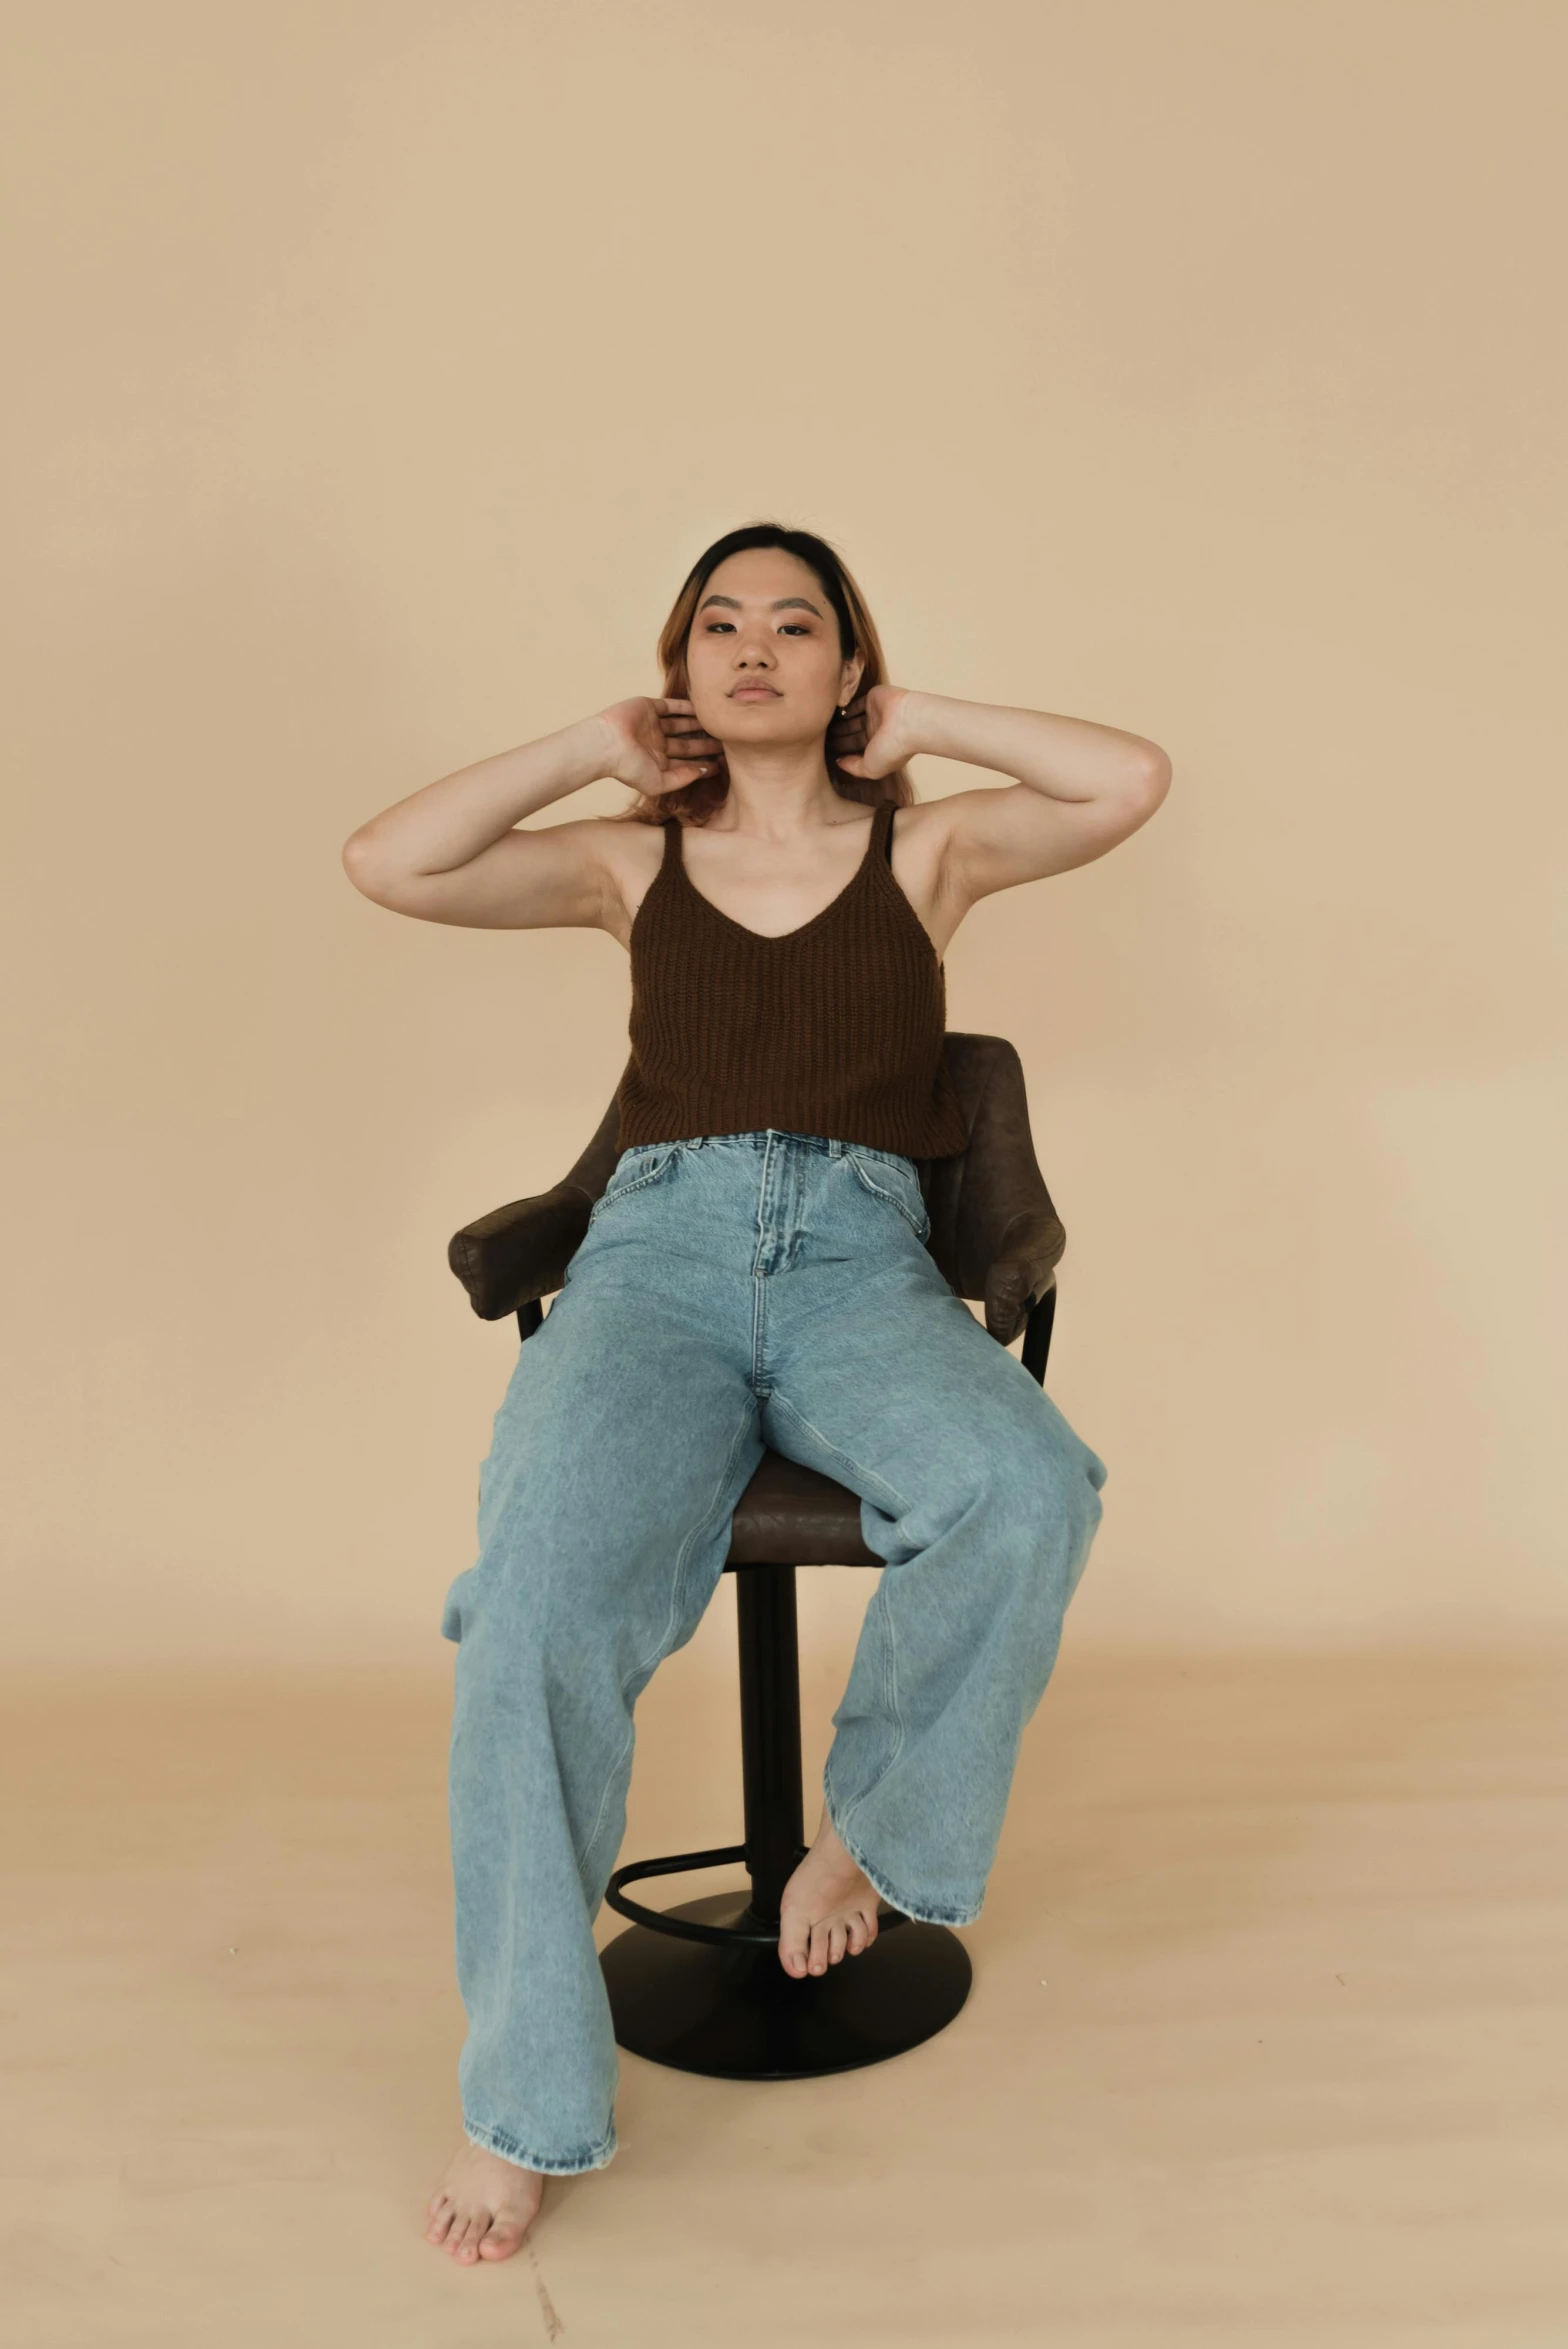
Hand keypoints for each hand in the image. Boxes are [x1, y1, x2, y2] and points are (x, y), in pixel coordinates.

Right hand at [595, 696, 722, 795]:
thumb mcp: (658, 782)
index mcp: (657, 762)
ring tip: (718, 724)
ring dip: (698, 724)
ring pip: (682, 724)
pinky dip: (686, 706)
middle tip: (726, 742)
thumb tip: (703, 772)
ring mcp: (652, 725)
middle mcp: (656, 744)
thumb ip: (681, 779)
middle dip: (705, 744)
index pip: (685, 763)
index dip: (703, 764)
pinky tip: (703, 708)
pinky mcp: (648, 707)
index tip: (722, 764)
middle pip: (687, 744)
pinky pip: (671, 706)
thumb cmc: (628, 768)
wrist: (607, 745)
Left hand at [829, 684, 927, 780]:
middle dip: (837, 736)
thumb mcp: (870, 769)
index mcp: (877, 747)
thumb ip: (853, 768)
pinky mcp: (873, 698)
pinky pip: (855, 703)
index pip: (855, 748)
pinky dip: (844, 707)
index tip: (824, 751)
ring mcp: (874, 714)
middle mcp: (876, 730)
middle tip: (818, 737)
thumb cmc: (892, 750)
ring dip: (839, 722)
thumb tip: (839, 762)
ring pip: (852, 719)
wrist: (908, 724)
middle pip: (851, 733)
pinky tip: (830, 711)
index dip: (840, 749)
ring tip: (821, 725)